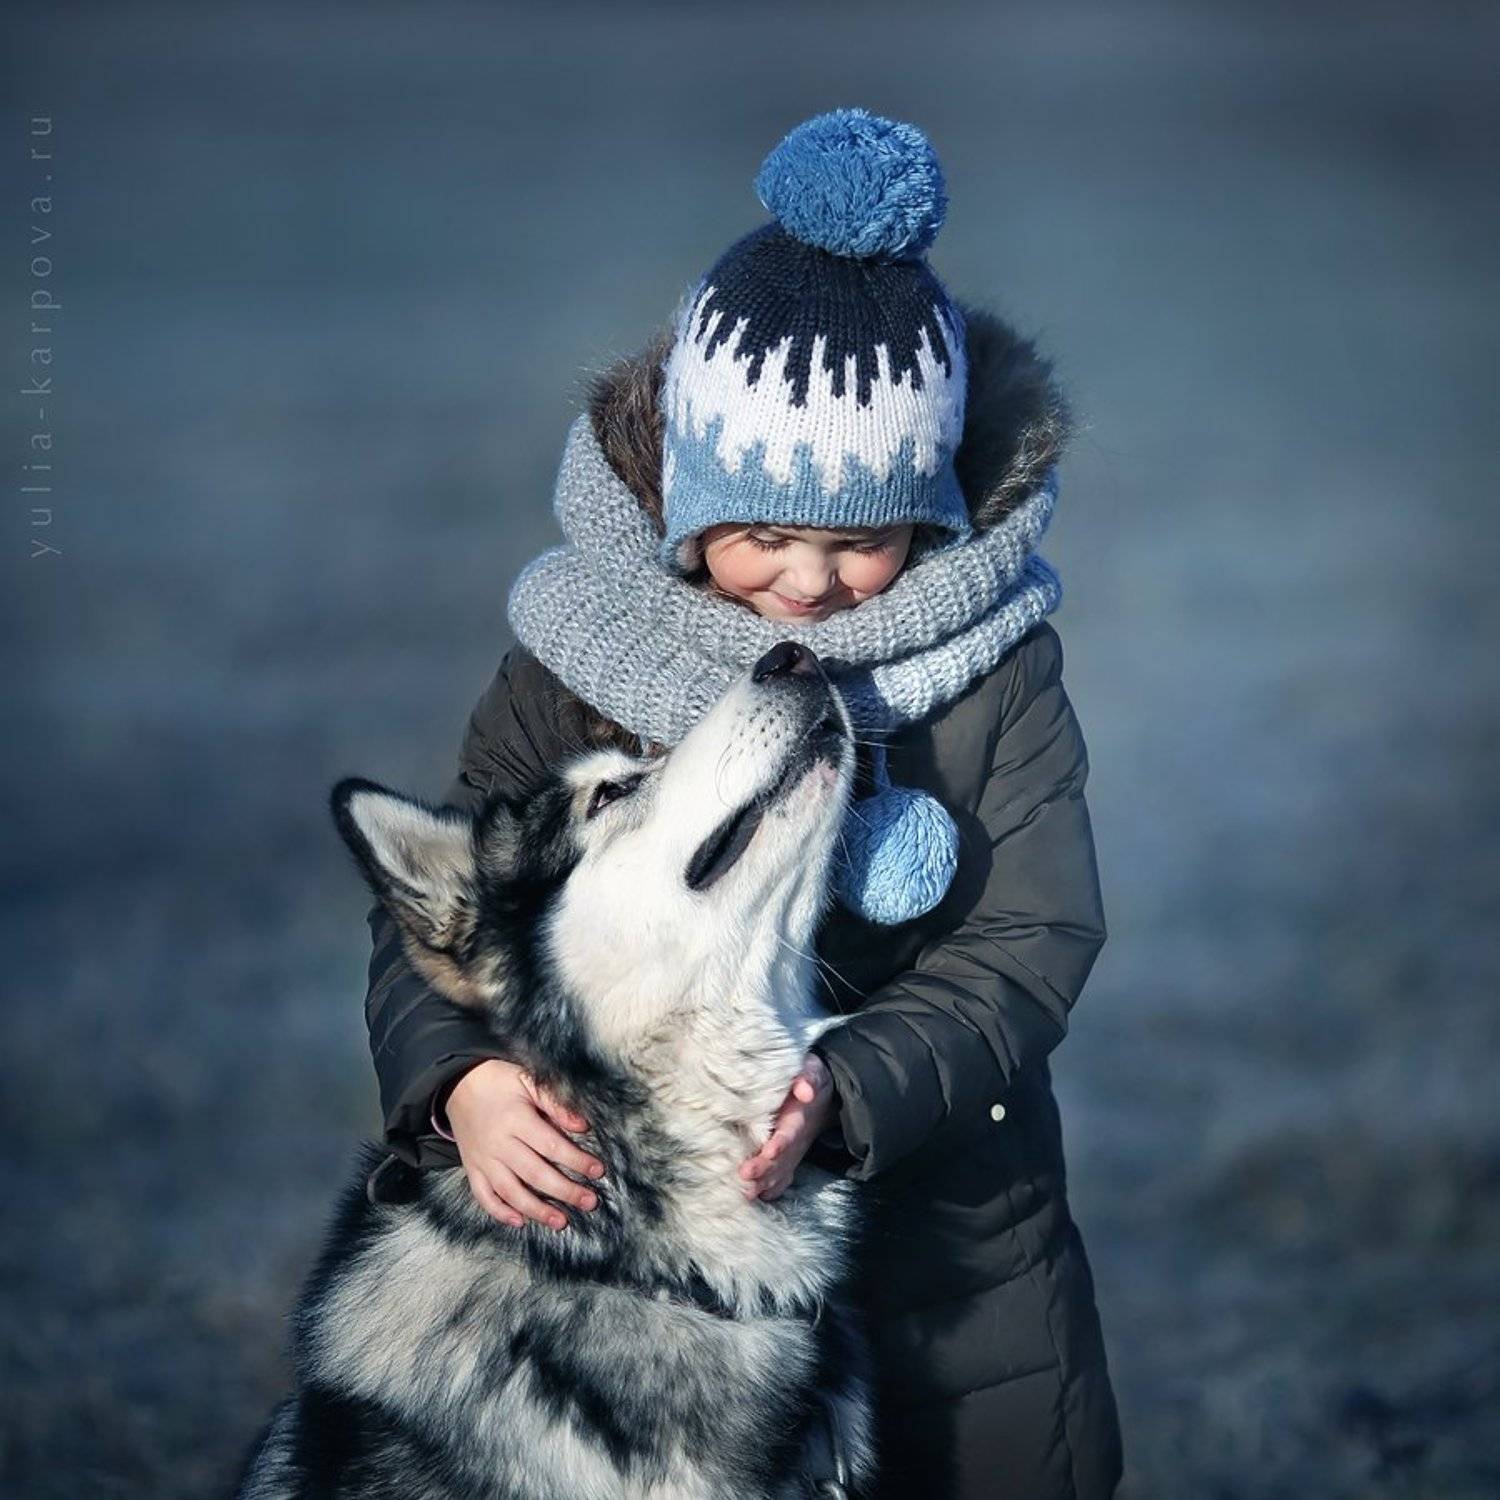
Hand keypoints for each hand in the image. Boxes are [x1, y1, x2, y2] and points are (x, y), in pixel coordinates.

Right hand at [444, 1059, 604, 1230]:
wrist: (458, 1084)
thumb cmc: (500, 1081)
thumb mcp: (528, 1080)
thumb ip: (555, 1102)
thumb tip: (582, 1126)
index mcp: (515, 1119)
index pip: (551, 1145)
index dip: (576, 1160)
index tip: (598, 1171)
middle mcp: (498, 1143)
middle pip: (534, 1173)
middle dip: (564, 1191)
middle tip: (589, 1202)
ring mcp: (483, 1159)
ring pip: (510, 1191)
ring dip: (536, 1210)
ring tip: (561, 1222)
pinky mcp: (472, 1169)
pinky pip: (483, 1196)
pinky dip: (499, 1212)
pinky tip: (519, 1222)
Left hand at [738, 1052, 835, 1201]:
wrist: (825, 1096)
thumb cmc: (810, 1079)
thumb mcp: (812, 1071)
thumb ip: (808, 1078)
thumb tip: (804, 1090)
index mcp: (798, 1117)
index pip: (790, 1133)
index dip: (781, 1143)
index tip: (770, 1151)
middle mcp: (796, 1139)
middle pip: (781, 1158)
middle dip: (764, 1168)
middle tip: (745, 1176)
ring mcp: (793, 1151)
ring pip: (779, 1171)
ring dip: (764, 1183)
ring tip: (746, 1193)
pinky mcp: (789, 1157)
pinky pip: (783, 1177)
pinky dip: (772, 1189)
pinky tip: (759, 1197)